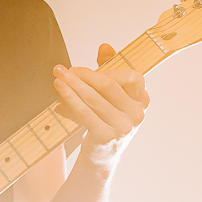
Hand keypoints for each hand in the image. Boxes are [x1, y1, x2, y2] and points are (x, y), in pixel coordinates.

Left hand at [53, 43, 149, 167]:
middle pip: (108, 86)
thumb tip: (105, 46)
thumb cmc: (107, 119)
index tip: (82, 69)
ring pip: (93, 98)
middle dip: (83, 75)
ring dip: (72, 85)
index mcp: (143, 100)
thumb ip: (110, 68)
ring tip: (58, 77)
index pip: (130, 77)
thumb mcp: (112, 95)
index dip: (106, 70)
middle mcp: (137, 114)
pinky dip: (70, 99)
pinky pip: (84, 112)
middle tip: (64, 70)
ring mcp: (123, 127)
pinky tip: (59, 91)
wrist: (102, 155)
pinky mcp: (106, 137)